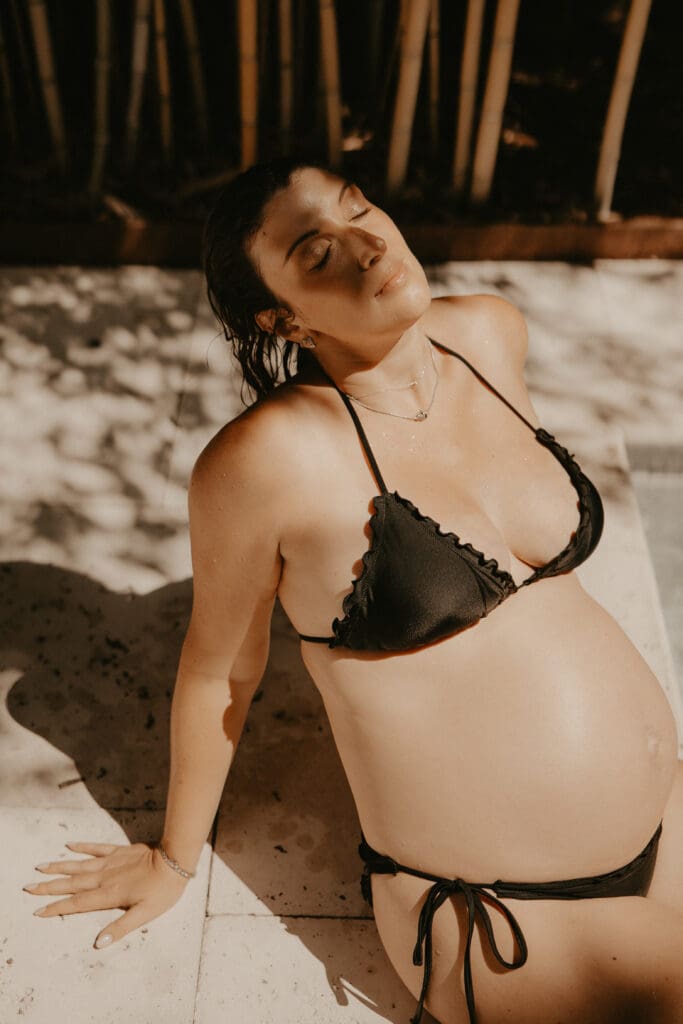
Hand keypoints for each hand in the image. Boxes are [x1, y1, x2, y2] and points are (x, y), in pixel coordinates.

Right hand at [23, 841, 191, 947]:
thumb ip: (121, 928)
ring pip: (79, 865)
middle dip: (49, 887)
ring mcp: (110, 862)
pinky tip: (70, 845)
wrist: (174, 860)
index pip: (77, 904)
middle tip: (28, 887)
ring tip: (41, 867)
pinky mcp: (119, 851)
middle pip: (72, 884)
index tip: (38, 911)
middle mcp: (104, 878)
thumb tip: (98, 943)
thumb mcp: (145, 915)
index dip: (57, 908)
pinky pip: (96, 848)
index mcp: (108, 895)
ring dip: (59, 867)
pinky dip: (83, 846)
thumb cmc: (162, 891)